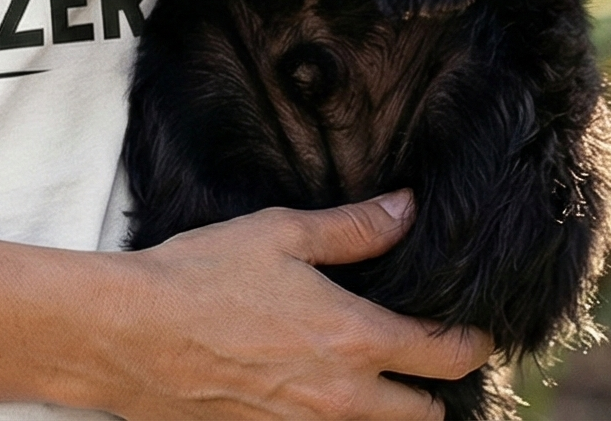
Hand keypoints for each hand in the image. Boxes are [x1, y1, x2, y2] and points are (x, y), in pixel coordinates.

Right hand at [96, 192, 491, 420]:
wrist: (132, 336)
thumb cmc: (203, 275)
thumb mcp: (280, 233)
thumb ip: (353, 228)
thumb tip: (407, 210)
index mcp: (355, 339)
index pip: (445, 354)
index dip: (473, 340)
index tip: (478, 325)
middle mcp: (344, 398)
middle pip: (427, 412)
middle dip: (437, 385)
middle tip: (427, 350)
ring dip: (393, 407)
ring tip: (381, 371)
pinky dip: (342, 415)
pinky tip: (320, 383)